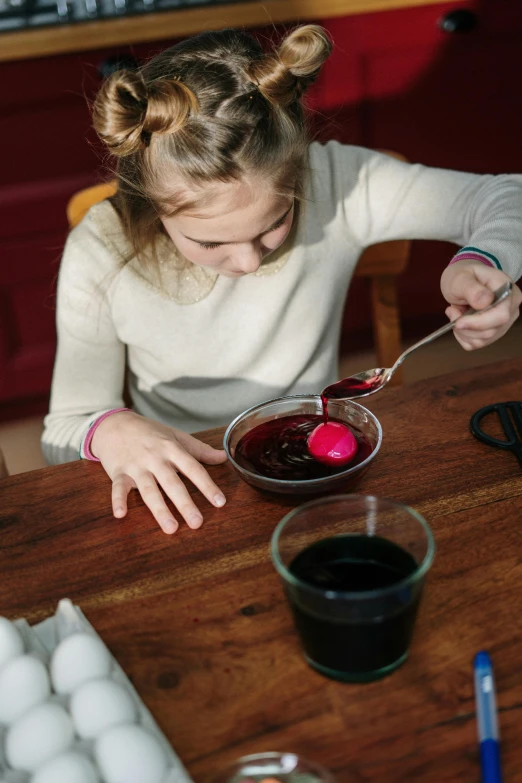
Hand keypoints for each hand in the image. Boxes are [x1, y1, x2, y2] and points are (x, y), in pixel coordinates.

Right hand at [90, 411, 227, 533]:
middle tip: (197, 523)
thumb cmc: (148, 432)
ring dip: (160, 510)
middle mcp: (155, 458)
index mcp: (172, 448)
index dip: (207, 485)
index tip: (220, 502)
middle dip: (185, 504)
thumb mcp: (175, 435)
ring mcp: (136, 466)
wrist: (114, 423)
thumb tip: (224, 456)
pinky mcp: (118, 472)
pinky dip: (118, 500)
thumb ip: (199, 449)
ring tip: (171, 528)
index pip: (193, 468)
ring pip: (149, 490)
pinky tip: (120, 514)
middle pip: (172, 483)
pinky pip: (118, 488)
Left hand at [440, 260, 520, 349]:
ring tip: (456, 311)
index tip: (458, 321)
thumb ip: (472, 289)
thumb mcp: (462, 277)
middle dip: (466, 327)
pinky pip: (476, 343)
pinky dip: (463, 336)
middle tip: (452, 311)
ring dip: (462, 331)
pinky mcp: (493, 332)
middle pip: (491, 331)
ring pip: (482, 340)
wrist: (464, 280)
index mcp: (508, 292)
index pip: (501, 315)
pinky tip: (460, 320)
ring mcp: (503, 323)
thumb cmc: (464, 275)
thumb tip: (485, 301)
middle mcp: (511, 309)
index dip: (478, 322)